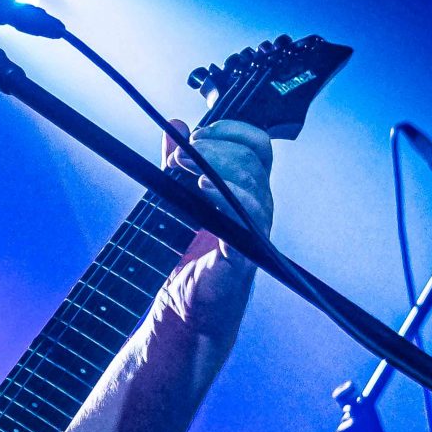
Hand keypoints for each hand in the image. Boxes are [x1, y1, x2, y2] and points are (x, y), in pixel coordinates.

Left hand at [183, 115, 275, 246]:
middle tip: (183, 152)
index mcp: (246, 188)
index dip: (232, 131)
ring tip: (185, 166)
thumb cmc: (188, 256)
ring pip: (252, 181)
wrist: (187, 305)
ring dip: (216, 165)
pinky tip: (203, 188)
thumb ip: (176, 163)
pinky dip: (227, 194)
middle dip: (215, 147)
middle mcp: (256, 204)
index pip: (256, 145)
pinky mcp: (247, 249)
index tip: (199, 134)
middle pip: (252, 158)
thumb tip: (175, 125)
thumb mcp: (175, 198)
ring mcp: (255, 227)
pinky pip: (249, 213)